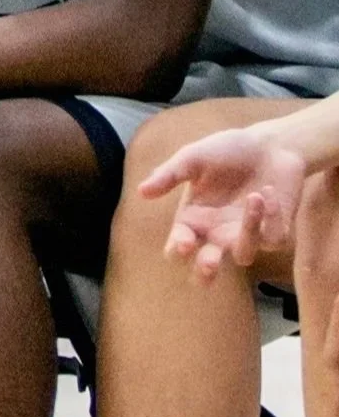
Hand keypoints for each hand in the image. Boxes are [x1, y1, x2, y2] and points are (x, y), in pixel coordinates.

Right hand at [138, 119, 313, 279]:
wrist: (270, 144)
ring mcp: (246, 235)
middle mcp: (216, 233)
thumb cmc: (226, 151)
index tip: (185, 242)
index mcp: (193, 218)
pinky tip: (269, 190)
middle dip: (206, 272)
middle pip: (206, 268)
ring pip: (243, 256)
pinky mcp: (275, 232)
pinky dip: (272, 215)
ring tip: (253, 197)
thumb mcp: (192, 158)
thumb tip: (141, 192)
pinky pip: (273, 238)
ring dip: (248, 231)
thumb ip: (169, 175)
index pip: (178, 245)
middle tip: (209, 264)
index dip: (179, 249)